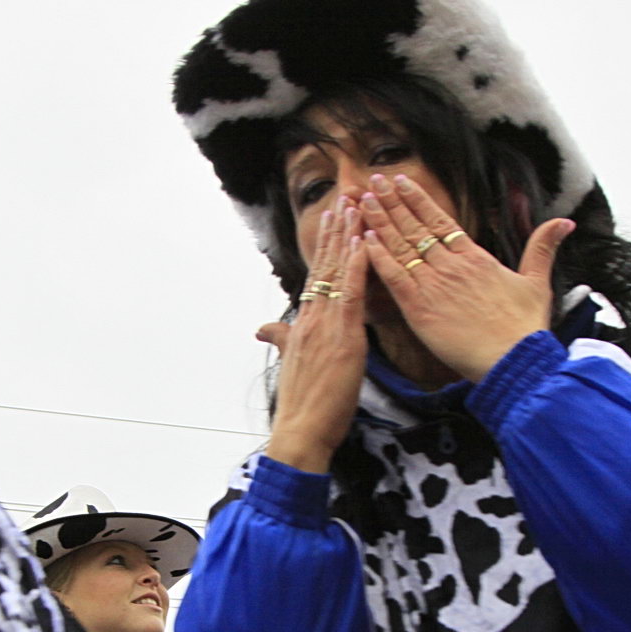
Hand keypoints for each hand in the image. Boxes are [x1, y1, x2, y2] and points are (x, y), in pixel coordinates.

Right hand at [259, 194, 368, 473]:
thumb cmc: (301, 405)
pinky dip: (357, 268)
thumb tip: (266, 328)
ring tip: (356, 209)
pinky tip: (364, 245)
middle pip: (324, 266)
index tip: (332, 222)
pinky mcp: (342, 338)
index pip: (316, 277)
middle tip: (345, 201)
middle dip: (335, 233)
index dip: (324, 248)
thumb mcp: (291, 364)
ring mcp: (326, 326)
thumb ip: (281, 339)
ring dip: (347, 238)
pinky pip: (350, 295)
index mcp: (304, 324)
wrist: (300, 430)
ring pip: (337, 273)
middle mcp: (312, 318)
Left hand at [357, 173, 573, 382]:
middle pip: (415, 228)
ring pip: (401, 247)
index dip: (418, 200)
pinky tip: (364, 240)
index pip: (440, 221)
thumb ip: (543, 248)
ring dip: (380, 222)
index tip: (401, 182)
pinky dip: (379, 258)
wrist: (514, 361)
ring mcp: (434, 286)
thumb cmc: (525, 328)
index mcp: (475, 258)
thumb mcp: (537, 282)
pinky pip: (395, 278)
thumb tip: (565, 222)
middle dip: (392, 202)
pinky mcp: (420, 310)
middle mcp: (451, 267)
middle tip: (372, 180)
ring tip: (362, 201)